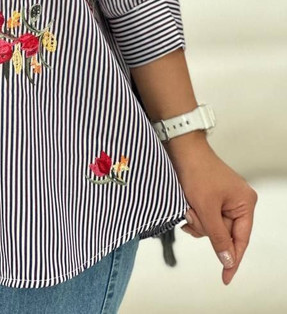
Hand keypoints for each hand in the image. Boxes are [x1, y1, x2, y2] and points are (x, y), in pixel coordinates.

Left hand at [165, 135, 257, 285]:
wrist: (180, 147)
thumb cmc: (196, 171)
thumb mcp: (206, 208)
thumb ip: (218, 237)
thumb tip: (228, 260)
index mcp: (245, 203)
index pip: (241, 240)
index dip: (232, 259)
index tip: (225, 278)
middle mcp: (238, 202)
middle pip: (223, 233)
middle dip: (204, 227)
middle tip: (192, 213)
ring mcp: (224, 199)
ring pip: (210, 226)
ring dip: (196, 220)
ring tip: (187, 205)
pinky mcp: (211, 196)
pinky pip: (204, 216)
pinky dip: (194, 214)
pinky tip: (185, 205)